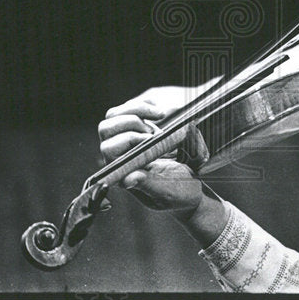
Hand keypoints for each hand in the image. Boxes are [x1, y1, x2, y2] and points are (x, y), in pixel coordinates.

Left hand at [98, 92, 201, 216]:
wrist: (192, 185)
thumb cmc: (179, 193)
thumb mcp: (167, 191)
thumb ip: (148, 185)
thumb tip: (128, 179)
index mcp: (122, 173)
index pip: (110, 150)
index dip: (128, 139)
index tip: (152, 139)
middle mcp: (119, 156)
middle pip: (106, 129)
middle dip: (132, 124)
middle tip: (157, 133)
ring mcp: (125, 141)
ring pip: (113, 116)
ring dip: (136, 111)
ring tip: (159, 118)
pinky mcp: (134, 129)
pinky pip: (126, 109)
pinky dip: (142, 106)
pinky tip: (159, 114)